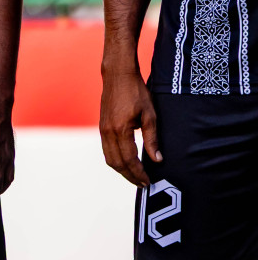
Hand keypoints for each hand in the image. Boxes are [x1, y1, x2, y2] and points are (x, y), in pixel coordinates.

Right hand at [100, 67, 159, 186]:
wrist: (117, 75)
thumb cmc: (136, 92)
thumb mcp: (150, 115)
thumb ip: (152, 139)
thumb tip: (157, 160)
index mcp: (120, 129)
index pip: (129, 159)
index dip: (139, 173)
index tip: (148, 182)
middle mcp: (108, 131)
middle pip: (116, 163)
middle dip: (129, 176)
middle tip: (143, 184)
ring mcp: (102, 129)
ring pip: (109, 158)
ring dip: (121, 170)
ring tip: (135, 176)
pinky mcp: (102, 126)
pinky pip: (106, 149)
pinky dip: (115, 160)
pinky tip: (125, 161)